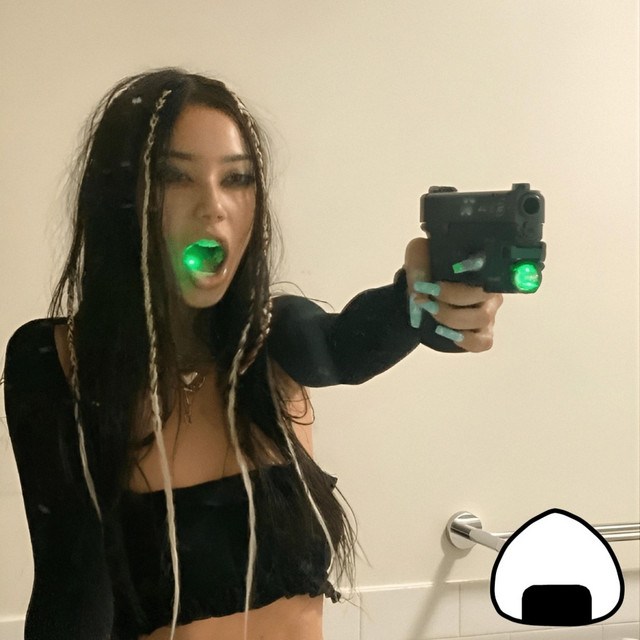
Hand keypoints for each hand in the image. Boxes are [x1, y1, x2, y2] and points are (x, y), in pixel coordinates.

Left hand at [403, 237, 502, 352]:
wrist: (418, 298)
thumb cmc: (425, 274)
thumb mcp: (418, 256)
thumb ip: (419, 258)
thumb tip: (423, 278)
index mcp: (479, 267)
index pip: (489, 265)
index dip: (470, 271)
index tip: (440, 280)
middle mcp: (488, 289)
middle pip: (482, 294)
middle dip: (451, 297)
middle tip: (427, 297)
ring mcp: (488, 313)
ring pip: (481, 318)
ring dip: (451, 317)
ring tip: (430, 312)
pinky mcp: (482, 335)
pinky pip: (482, 342)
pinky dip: (464, 339)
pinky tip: (446, 332)